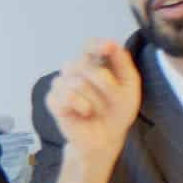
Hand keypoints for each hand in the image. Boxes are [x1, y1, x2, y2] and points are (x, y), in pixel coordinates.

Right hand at [46, 39, 140, 182]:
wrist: (104, 139)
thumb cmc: (116, 111)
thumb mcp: (130, 86)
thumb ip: (122, 62)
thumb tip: (111, 43)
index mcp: (94, 64)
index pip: (89, 46)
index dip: (96, 45)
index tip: (107, 47)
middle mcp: (75, 70)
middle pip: (85, 64)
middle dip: (106, 84)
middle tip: (112, 99)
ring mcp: (61, 84)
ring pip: (78, 82)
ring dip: (95, 100)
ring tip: (96, 109)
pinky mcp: (53, 100)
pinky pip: (67, 96)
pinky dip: (81, 106)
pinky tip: (84, 113)